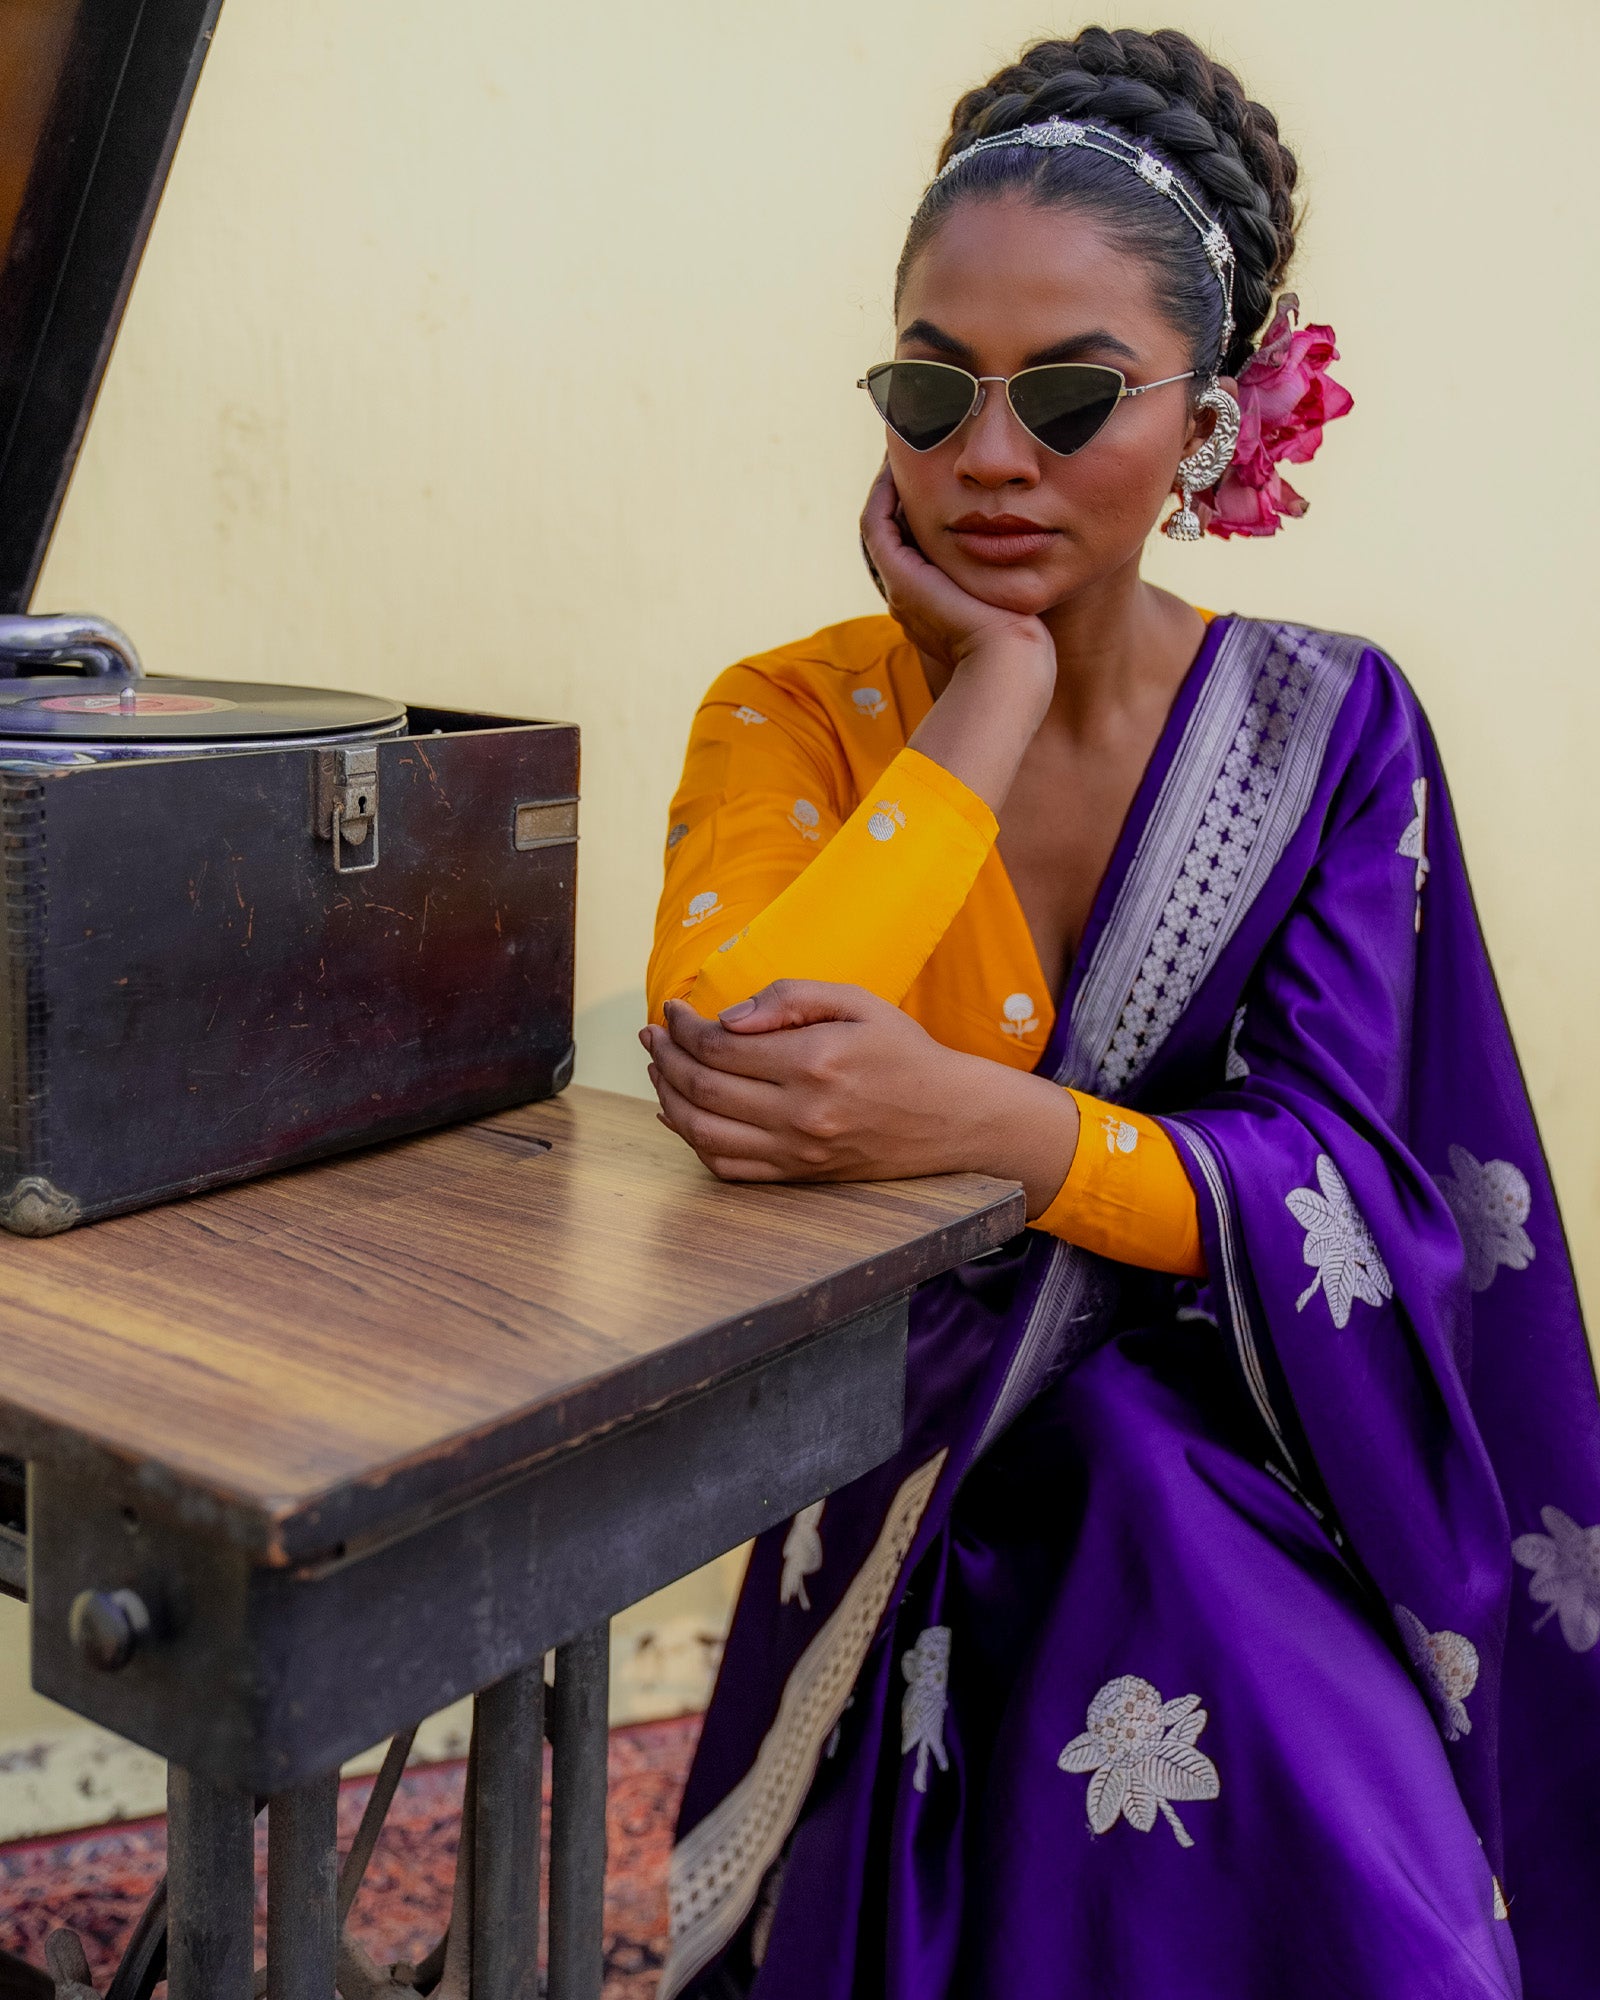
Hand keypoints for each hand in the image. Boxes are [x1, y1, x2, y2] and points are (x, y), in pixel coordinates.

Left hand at [641, 982, 1080, 1212]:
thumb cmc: (904, 1053)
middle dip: (665, 1057)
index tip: (672, 1011)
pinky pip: (726, 1166)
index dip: (683, 1027)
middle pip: (701, 1087)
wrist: (951, 1118)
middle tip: (652, 1036)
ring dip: (667, 1098)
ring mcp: (797, 1152)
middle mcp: (801, 1112)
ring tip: (658, 1070)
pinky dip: (693, 1141)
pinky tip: (681, 1114)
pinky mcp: (799, 1176)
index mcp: (814, 1061)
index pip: (719, 1045)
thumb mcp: (857, 1003)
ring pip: (703, 1131)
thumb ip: (790, 998)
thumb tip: (727, 1016)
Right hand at [861, 464, 1055, 812]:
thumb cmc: (1026, 651)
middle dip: (905, 495)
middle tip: (918, 455)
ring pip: (882, 526)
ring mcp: (901, 589)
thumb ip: (1015, 582)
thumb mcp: (1017, 605)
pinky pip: (877, 523)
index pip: (917, 551)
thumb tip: (1043, 555)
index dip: (923, 514)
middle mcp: (909, 598)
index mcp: (932, 607)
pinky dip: (884, 492)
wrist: (1010, 673)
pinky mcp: (901, 579)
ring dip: (891, 488)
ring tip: (905, 451)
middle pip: (897, 535)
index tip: (940, 478)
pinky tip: (900, 463)